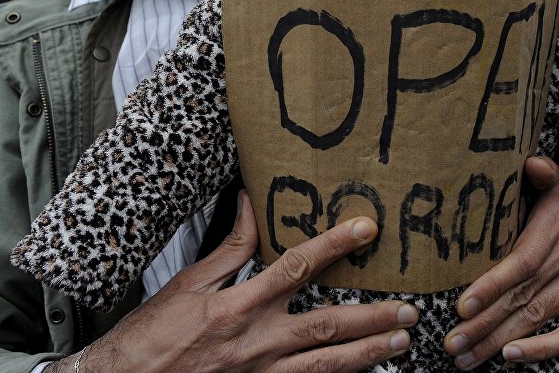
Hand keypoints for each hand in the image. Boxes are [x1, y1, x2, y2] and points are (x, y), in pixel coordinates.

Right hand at [61, 191, 417, 372]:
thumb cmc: (151, 336)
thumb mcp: (187, 284)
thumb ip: (230, 247)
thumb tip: (251, 201)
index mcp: (237, 307)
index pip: (295, 267)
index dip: (334, 246)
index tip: (366, 229)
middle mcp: (255, 342)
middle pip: (324, 326)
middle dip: (370, 318)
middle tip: (408, 310)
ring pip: (324, 366)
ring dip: (366, 355)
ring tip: (400, 343)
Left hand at [444, 156, 558, 368]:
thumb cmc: (555, 212)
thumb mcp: (549, 187)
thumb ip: (541, 174)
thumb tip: (532, 162)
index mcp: (556, 227)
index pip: (521, 263)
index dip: (491, 286)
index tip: (462, 306)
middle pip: (523, 297)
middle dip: (484, 323)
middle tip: (452, 342)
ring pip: (537, 318)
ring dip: (498, 341)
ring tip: (465, 357)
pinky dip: (544, 349)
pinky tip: (512, 357)